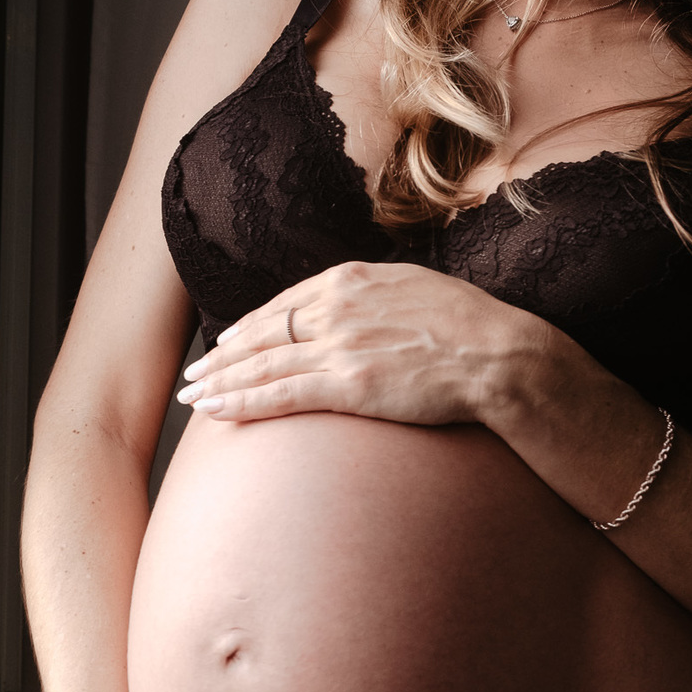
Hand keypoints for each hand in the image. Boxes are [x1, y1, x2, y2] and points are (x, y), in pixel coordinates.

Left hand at [175, 260, 539, 427]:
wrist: (499, 355)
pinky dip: (242, 402)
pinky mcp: (349, 386)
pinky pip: (281, 395)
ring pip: (262, 364)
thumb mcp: (416, 288)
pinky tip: (217, 411)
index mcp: (352, 279)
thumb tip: (361, 308)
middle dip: (222, 355)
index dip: (250, 325)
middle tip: (194, 372)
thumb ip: (376, 296)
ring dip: (221, 381)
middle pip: (262, 332)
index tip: (229, 340)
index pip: (284, 303)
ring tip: (192, 395)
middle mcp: (336, 308)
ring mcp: (340, 347)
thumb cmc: (470, 326)